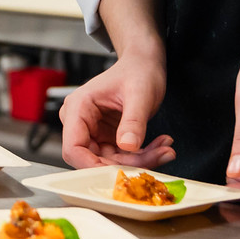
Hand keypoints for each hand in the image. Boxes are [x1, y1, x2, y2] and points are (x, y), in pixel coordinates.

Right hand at [59, 46, 174, 169]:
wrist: (144, 65)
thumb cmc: (137, 70)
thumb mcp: (139, 94)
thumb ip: (133, 120)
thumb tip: (128, 146)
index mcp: (78, 108)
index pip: (73, 148)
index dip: (91, 166)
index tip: (119, 173)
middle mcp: (81, 122)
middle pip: (95, 159)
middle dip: (127, 163)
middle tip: (159, 156)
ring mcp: (94, 132)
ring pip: (111, 161)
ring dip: (140, 160)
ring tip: (166, 150)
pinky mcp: (107, 138)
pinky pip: (122, 156)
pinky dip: (142, 155)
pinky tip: (161, 146)